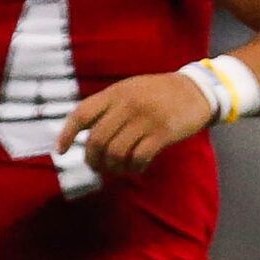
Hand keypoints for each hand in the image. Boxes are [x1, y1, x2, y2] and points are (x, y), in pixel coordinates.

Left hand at [57, 72, 218, 180]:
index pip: (82, 114)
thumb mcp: (131, 89)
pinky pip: (139, 158)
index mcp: (115, 93)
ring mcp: (144, 120)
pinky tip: (137, 168)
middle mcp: (126, 105)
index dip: (67, 134)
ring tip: (118, 170)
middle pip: (97, 140)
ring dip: (114, 167)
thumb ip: (111, 106)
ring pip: (116, 152)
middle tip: (97, 168)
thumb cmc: (161, 92)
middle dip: (93, 159)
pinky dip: (134, 168)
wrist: (197, 91)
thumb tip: (89, 133)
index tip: (61, 151)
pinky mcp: (161, 134)